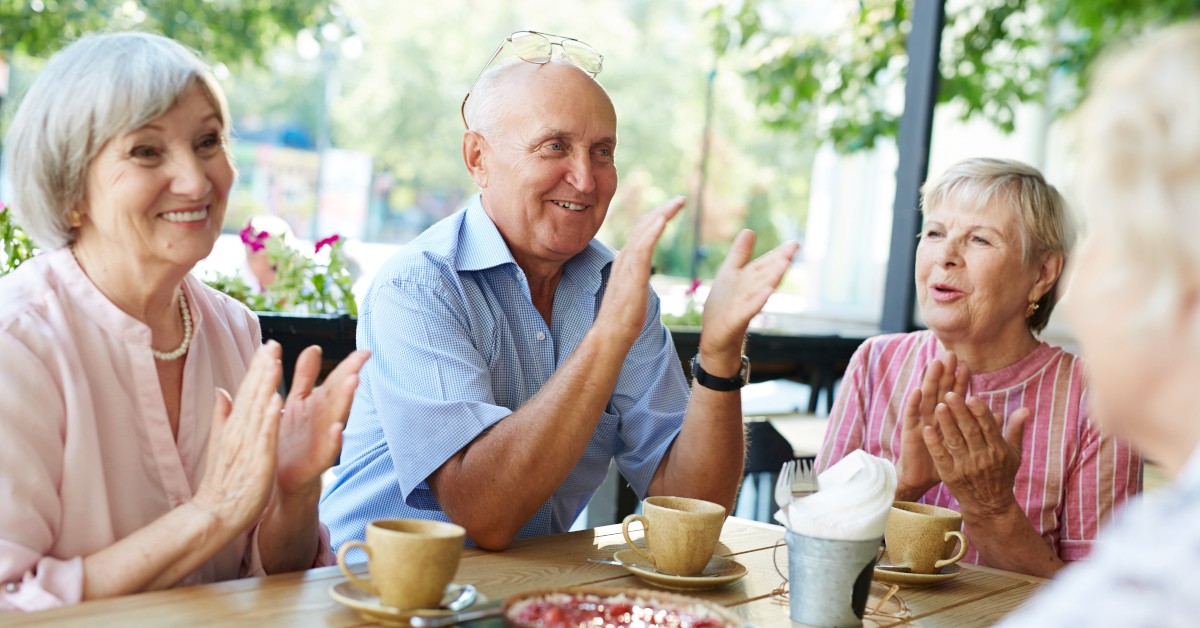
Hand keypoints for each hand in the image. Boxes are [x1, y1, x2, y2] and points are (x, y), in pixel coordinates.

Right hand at [191, 341, 284, 529]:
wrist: (214, 515)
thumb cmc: (223, 481)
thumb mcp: (222, 443)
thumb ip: (222, 415)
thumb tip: (220, 390)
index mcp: (235, 426)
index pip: (247, 391)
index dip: (257, 368)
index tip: (268, 345)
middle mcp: (239, 431)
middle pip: (251, 394)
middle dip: (262, 368)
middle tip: (273, 342)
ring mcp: (247, 445)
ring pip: (258, 410)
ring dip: (266, 385)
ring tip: (275, 361)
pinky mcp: (257, 462)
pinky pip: (264, 437)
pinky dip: (269, 419)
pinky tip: (277, 401)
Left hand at [275, 346, 370, 495]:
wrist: (279, 480)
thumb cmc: (289, 441)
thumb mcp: (296, 403)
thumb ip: (305, 376)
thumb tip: (314, 348)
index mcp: (318, 404)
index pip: (336, 380)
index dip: (350, 365)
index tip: (365, 351)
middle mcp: (324, 419)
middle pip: (339, 395)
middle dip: (350, 377)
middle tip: (362, 361)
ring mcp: (322, 440)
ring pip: (337, 417)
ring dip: (346, 400)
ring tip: (354, 382)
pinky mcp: (315, 462)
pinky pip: (327, 451)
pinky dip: (333, 440)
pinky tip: (338, 429)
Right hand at [594, 197, 685, 346]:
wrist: (611, 335)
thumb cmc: (623, 319)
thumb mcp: (633, 291)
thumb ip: (636, 278)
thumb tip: (641, 277)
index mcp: (626, 261)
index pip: (642, 232)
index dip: (656, 218)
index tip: (672, 209)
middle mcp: (625, 258)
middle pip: (644, 225)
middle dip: (663, 210)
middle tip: (681, 199)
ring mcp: (627, 265)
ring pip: (644, 231)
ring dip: (662, 213)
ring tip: (678, 202)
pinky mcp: (632, 274)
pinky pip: (643, 247)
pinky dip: (653, 230)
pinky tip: (664, 219)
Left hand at [698, 231, 798, 369]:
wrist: (715, 338)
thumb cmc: (724, 307)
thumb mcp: (730, 274)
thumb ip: (740, 254)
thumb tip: (749, 230)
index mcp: (749, 281)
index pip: (765, 265)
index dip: (778, 254)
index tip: (794, 244)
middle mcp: (750, 293)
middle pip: (766, 275)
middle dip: (779, 262)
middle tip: (794, 248)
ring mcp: (744, 307)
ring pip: (760, 290)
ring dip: (772, 277)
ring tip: (784, 264)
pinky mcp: (736, 320)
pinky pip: (748, 309)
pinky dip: (757, 301)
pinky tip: (767, 292)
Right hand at [896, 352, 968, 498]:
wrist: (923, 478)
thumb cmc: (946, 461)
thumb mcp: (966, 444)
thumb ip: (980, 427)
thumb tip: (998, 412)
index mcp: (947, 417)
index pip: (955, 395)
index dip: (960, 382)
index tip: (967, 366)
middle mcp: (933, 416)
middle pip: (940, 391)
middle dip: (945, 373)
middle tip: (950, 355)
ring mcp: (921, 422)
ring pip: (926, 398)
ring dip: (930, 381)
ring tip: (935, 364)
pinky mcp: (910, 432)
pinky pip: (912, 416)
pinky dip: (914, 403)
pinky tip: (917, 390)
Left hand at [922, 392, 1027, 517]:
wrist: (989, 506)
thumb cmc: (1002, 474)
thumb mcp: (1014, 454)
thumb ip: (1015, 430)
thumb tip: (1025, 409)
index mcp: (998, 450)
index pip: (988, 427)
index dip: (980, 412)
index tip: (971, 397)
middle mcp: (982, 458)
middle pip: (970, 431)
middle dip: (960, 412)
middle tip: (949, 394)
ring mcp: (965, 468)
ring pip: (954, 441)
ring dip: (946, 423)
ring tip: (938, 406)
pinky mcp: (950, 476)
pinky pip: (941, 457)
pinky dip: (934, 443)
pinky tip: (927, 430)